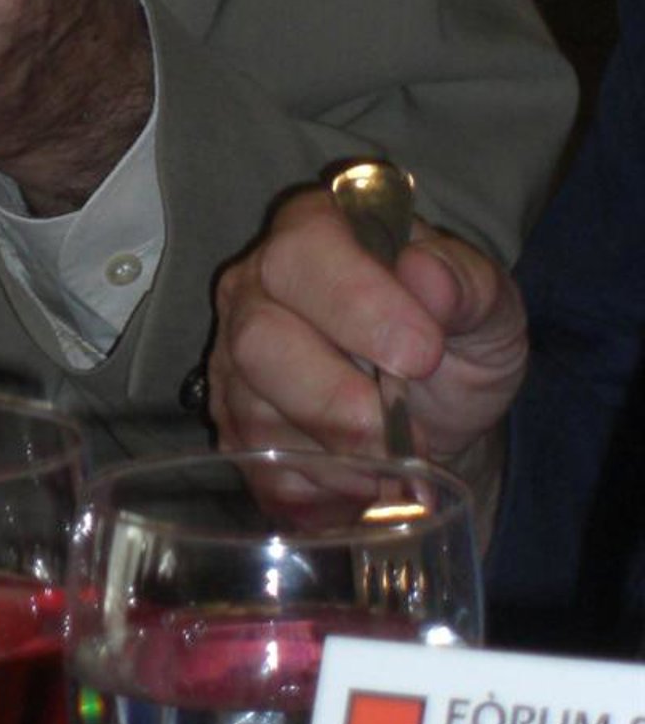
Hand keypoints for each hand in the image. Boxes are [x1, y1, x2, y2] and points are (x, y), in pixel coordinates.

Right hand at [207, 185, 528, 482]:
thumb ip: (465, 283)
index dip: (358, 303)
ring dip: (340, 456)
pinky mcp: (237, 428)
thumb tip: (426, 277)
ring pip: (256, 414)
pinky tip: (368, 480)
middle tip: (409, 433)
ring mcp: (235, 360)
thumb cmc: (457, 339)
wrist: (440, 408)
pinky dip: (325, 492)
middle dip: (340, 400)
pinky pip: (262, 471)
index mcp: (313, 231)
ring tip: (401, 461)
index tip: (424, 353)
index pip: (304, 250)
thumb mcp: (487, 304)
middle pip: (259, 340)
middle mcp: (255, 287)